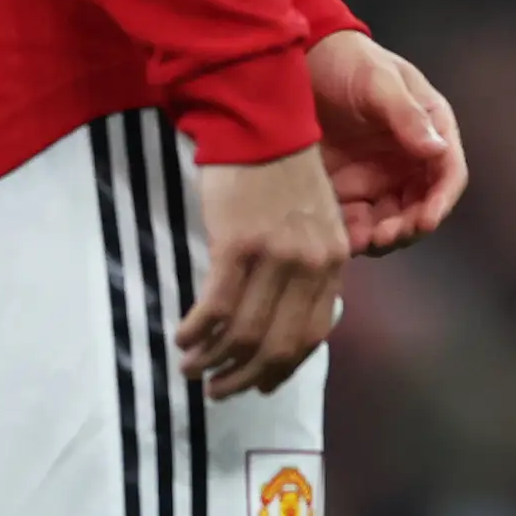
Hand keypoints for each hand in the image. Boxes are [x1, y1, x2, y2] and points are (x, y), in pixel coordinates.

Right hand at [178, 146, 344, 397]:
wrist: (261, 124)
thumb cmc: (282, 173)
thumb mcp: (315, 222)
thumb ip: (310, 268)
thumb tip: (288, 319)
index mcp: (334, 261)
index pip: (313, 335)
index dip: (282, 369)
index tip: (258, 385)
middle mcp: (311, 264)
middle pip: (279, 345)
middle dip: (244, 377)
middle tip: (217, 390)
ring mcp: (276, 256)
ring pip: (245, 333)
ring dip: (213, 361)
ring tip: (190, 369)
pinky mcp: (238, 245)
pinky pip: (216, 307)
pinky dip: (196, 332)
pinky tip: (181, 338)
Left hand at [309, 27, 467, 255]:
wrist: (299, 62)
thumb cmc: (348, 62)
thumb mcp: (378, 81)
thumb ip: (405, 115)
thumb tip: (437, 150)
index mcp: (430, 129)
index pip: (449, 173)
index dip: (442, 201)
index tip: (426, 221)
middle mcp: (410, 159)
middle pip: (422, 206)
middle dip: (409, 227)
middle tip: (385, 236)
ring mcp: (379, 177)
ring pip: (392, 222)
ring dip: (382, 238)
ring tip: (361, 241)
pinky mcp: (347, 190)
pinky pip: (356, 223)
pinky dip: (351, 236)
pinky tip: (337, 238)